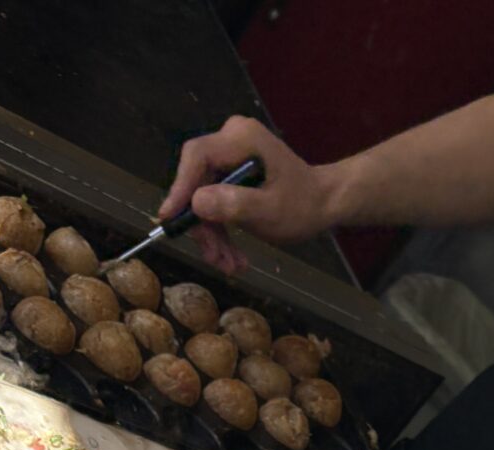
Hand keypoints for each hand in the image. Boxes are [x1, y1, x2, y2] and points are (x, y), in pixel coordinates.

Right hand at [158, 116, 332, 274]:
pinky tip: (231, 256)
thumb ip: (234, 204)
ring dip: (213, 235)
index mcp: (240, 139)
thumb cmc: (303, 206)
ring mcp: (230, 157)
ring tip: (228, 265)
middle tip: (214, 258)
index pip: (197, 157)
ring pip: (203, 198)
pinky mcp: (231, 174)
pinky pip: (214, 202)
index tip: (169, 218)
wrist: (324, 205)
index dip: (179, 188)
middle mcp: (231, 141)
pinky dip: (221, 230)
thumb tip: (196, 203)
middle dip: (203, 225)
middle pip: (197, 183)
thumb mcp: (270, 211)